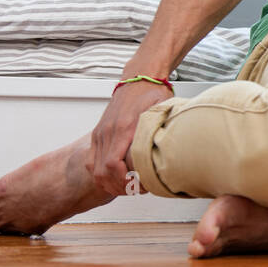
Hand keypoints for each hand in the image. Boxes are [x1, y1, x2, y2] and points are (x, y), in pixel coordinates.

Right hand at [85, 80, 173, 196]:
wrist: (139, 77)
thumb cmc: (153, 93)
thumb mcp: (163, 112)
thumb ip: (163, 131)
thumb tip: (175, 150)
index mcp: (123, 128)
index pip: (112, 165)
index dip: (123, 181)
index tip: (138, 185)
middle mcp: (107, 132)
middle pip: (101, 172)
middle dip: (118, 187)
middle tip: (136, 190)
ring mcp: (100, 133)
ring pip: (94, 169)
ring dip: (109, 183)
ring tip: (128, 186)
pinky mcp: (98, 133)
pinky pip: (92, 160)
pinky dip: (102, 174)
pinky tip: (117, 177)